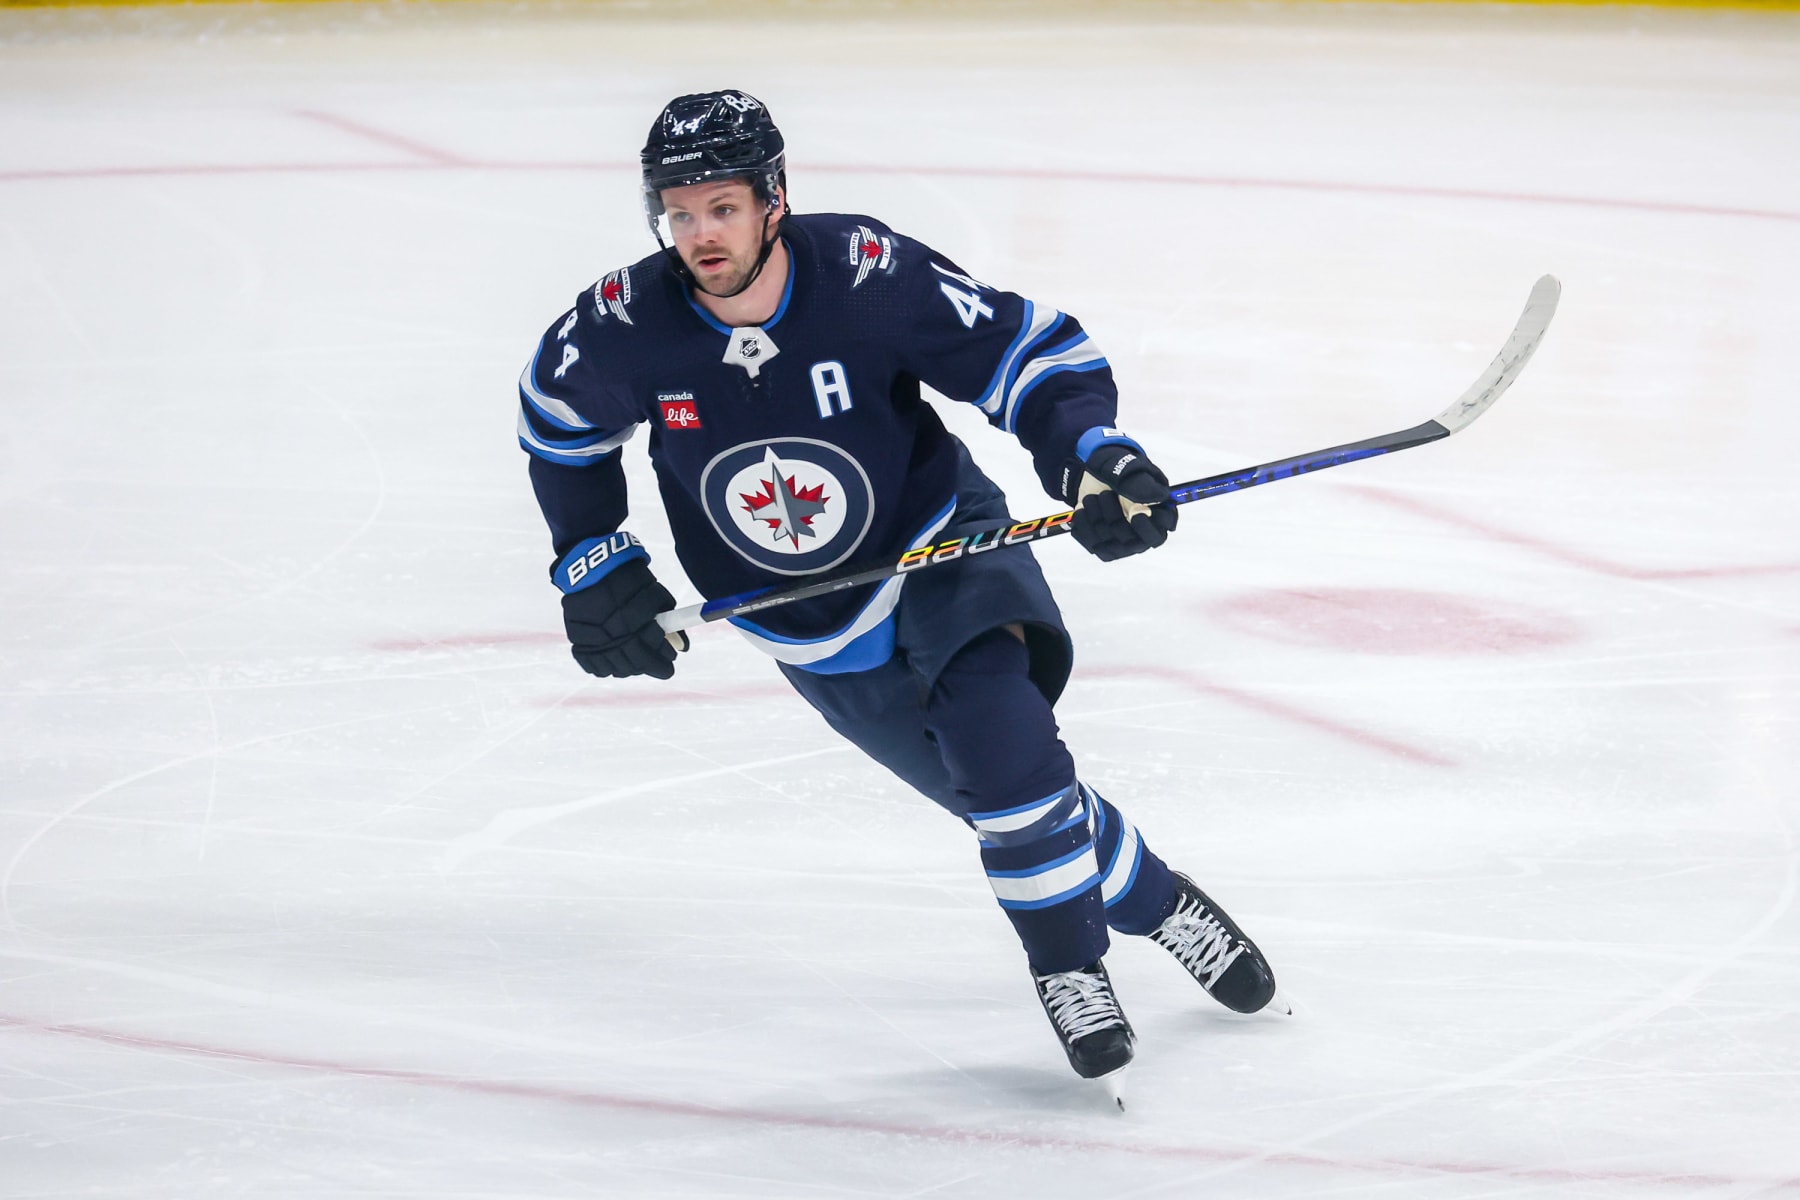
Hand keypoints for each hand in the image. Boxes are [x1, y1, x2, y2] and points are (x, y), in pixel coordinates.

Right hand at [561, 557, 687, 679]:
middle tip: (664, 668)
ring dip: (633, 668)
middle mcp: (610, 630)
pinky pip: (594, 666)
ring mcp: (591, 639)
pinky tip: (618, 662)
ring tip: (641, 662)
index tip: (673, 656)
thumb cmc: (628, 579)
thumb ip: (669, 619)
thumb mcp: (653, 592)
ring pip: (616, 668)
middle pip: (636, 661)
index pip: (651, 645)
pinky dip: (608, 667)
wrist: (589, 568)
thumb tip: (683, 647)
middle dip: (655, 666)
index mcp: (631, 616)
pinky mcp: (577, 642)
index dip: (665, 654)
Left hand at [1066, 443, 1178, 561]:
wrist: (1092, 472)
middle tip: (1104, 494)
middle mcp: (1143, 532)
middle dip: (1112, 515)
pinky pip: (1093, 546)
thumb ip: (1143, 484)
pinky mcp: (1105, 546)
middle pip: (1130, 541)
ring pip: (1110, 544)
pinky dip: (1083, 526)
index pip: (1159, 534)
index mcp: (1158, 513)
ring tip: (1091, 498)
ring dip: (1096, 518)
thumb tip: (1159, 497)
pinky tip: (1082, 510)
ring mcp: (1124, 543)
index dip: (1147, 529)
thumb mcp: (1129, 469)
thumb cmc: (1118, 469)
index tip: (1135, 515)